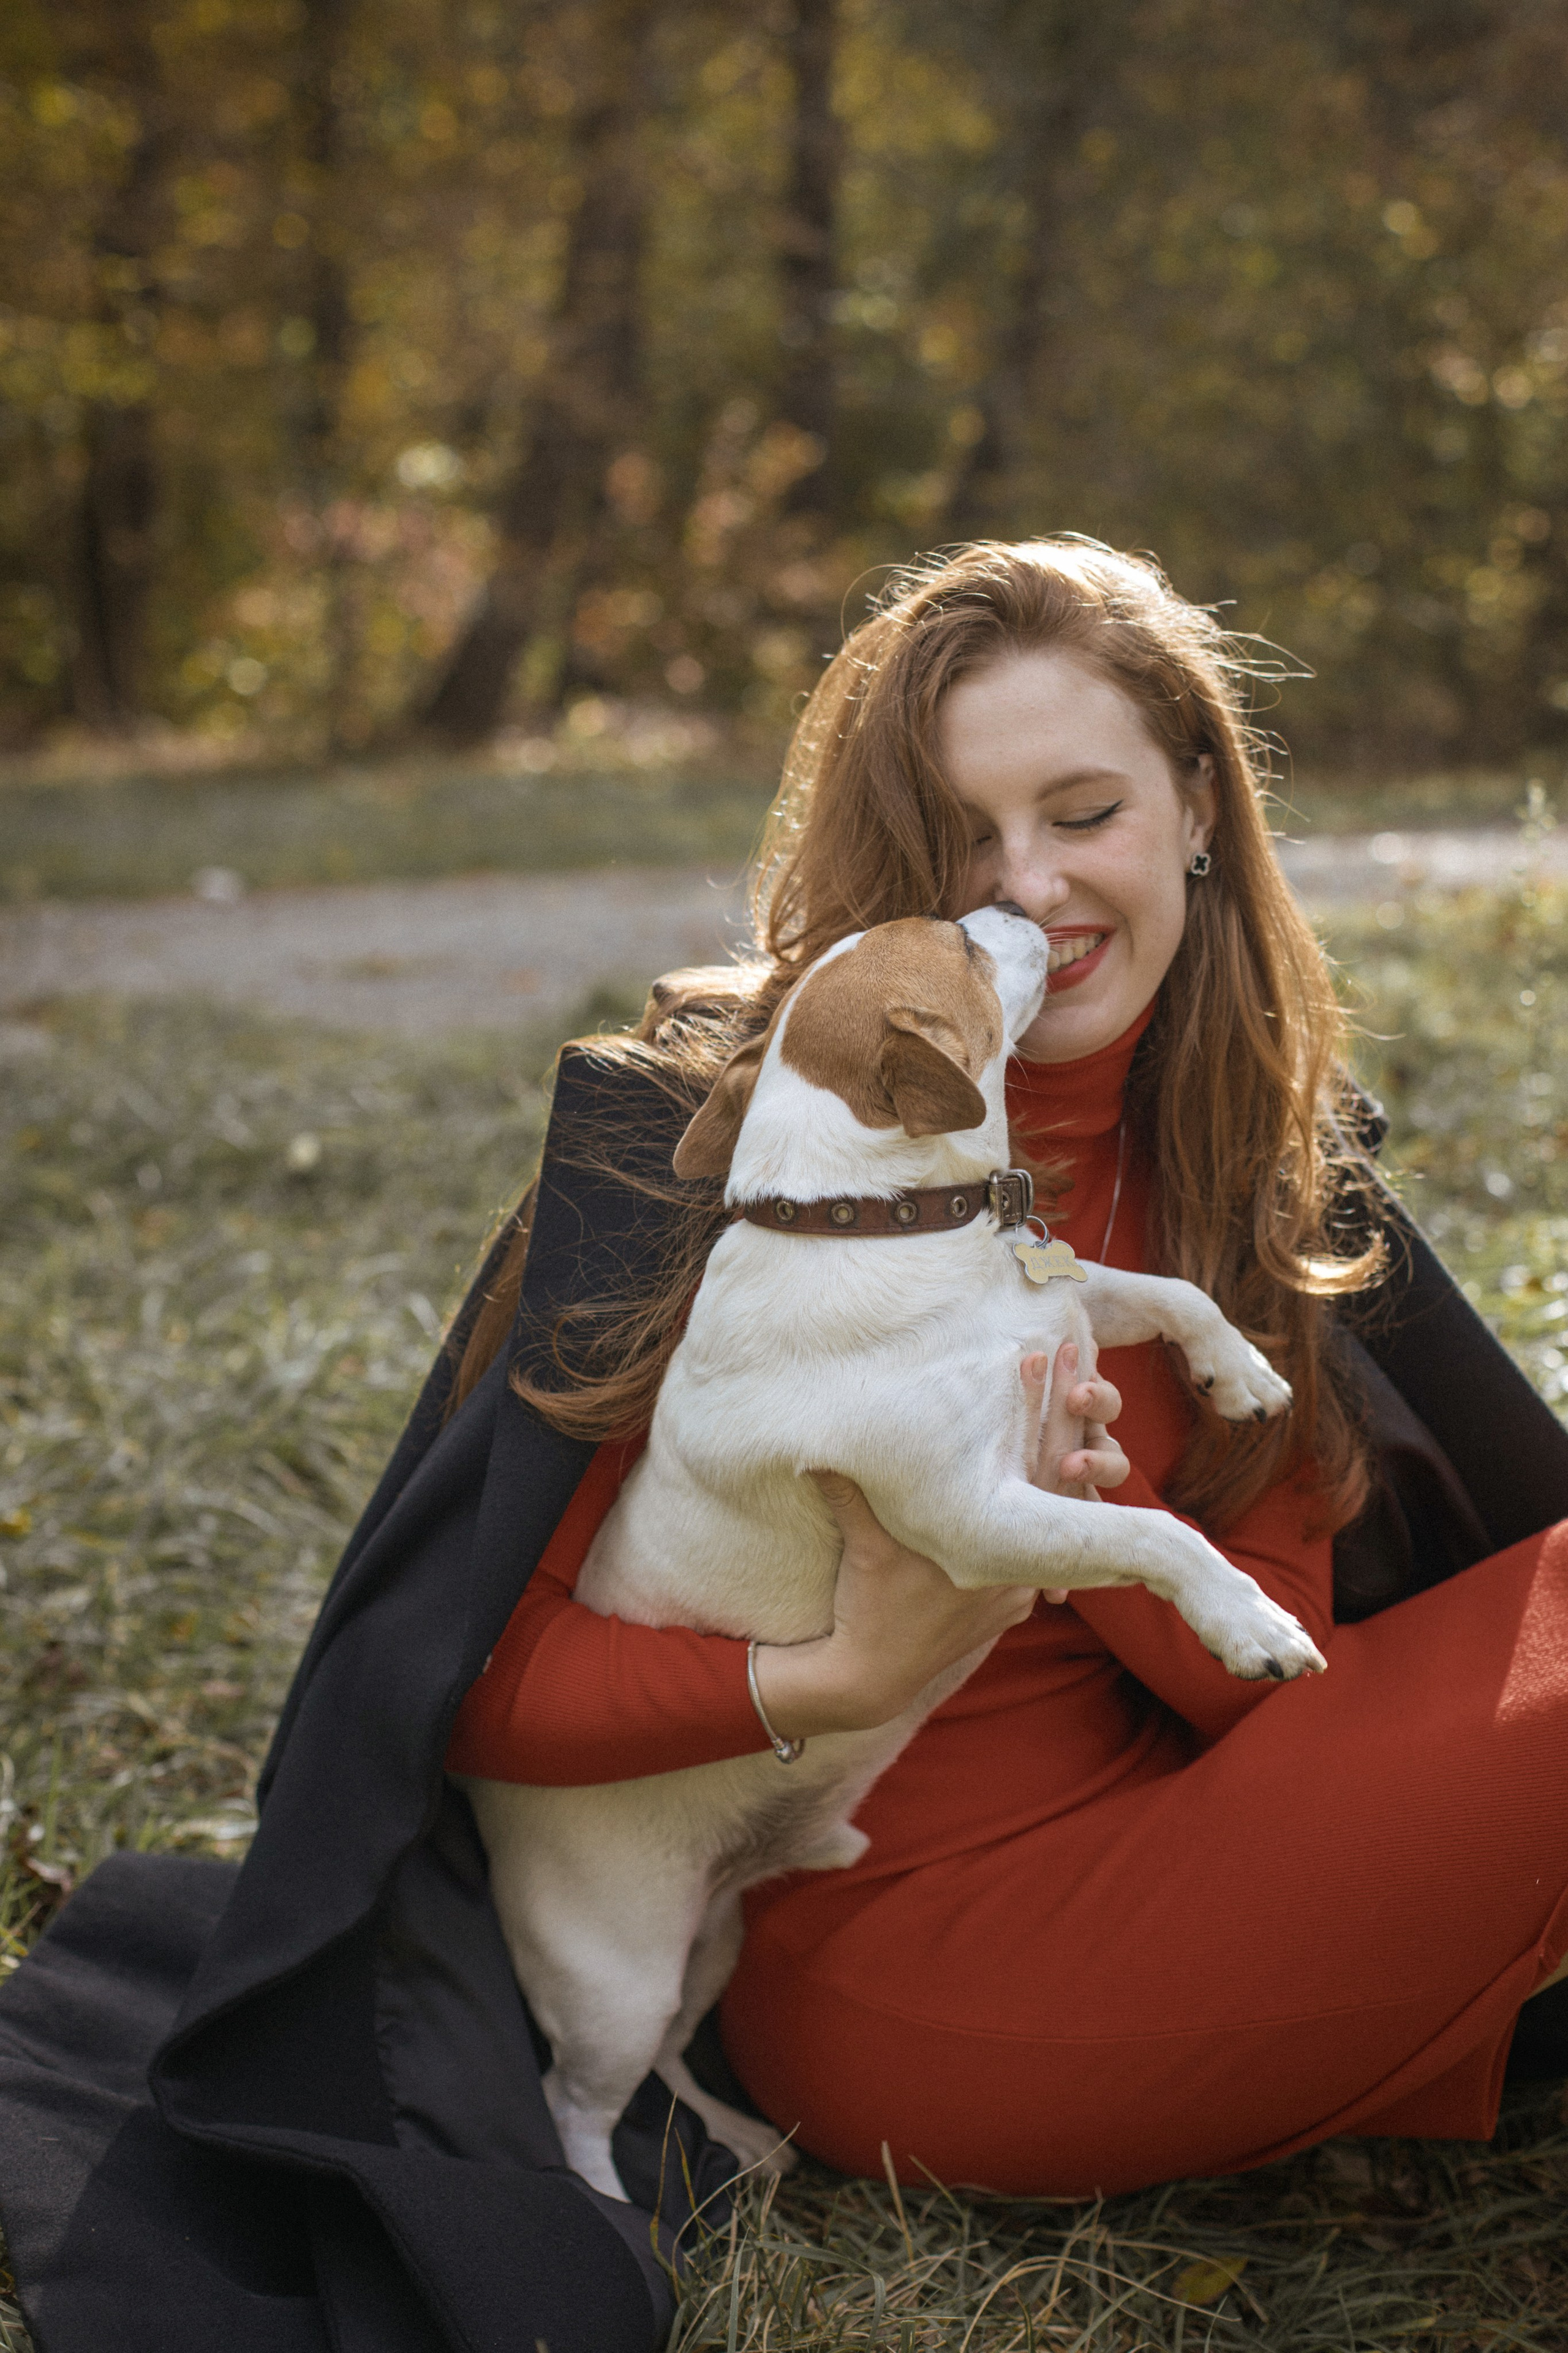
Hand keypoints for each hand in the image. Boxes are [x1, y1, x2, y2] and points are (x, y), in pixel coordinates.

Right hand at [752, 1346, 1130, 1735]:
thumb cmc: (865, 1604)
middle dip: (1063, 1423)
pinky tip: (1056, 1491)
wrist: (873, 1677)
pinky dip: (1045, 1526)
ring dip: (1059, 1475)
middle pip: (1054, 1478)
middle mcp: (1016, 1562)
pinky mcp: (1013, 1607)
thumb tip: (817, 1437)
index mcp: (987, 1536)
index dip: (1034, 1401)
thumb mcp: (863, 1539)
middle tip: (1079, 1371)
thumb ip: (850, 1485)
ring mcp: (1019, 1586)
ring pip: (1054, 1519)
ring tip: (1076, 1429)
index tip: (1040, 1355)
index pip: (1024, 1454)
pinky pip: (1039, 1557)